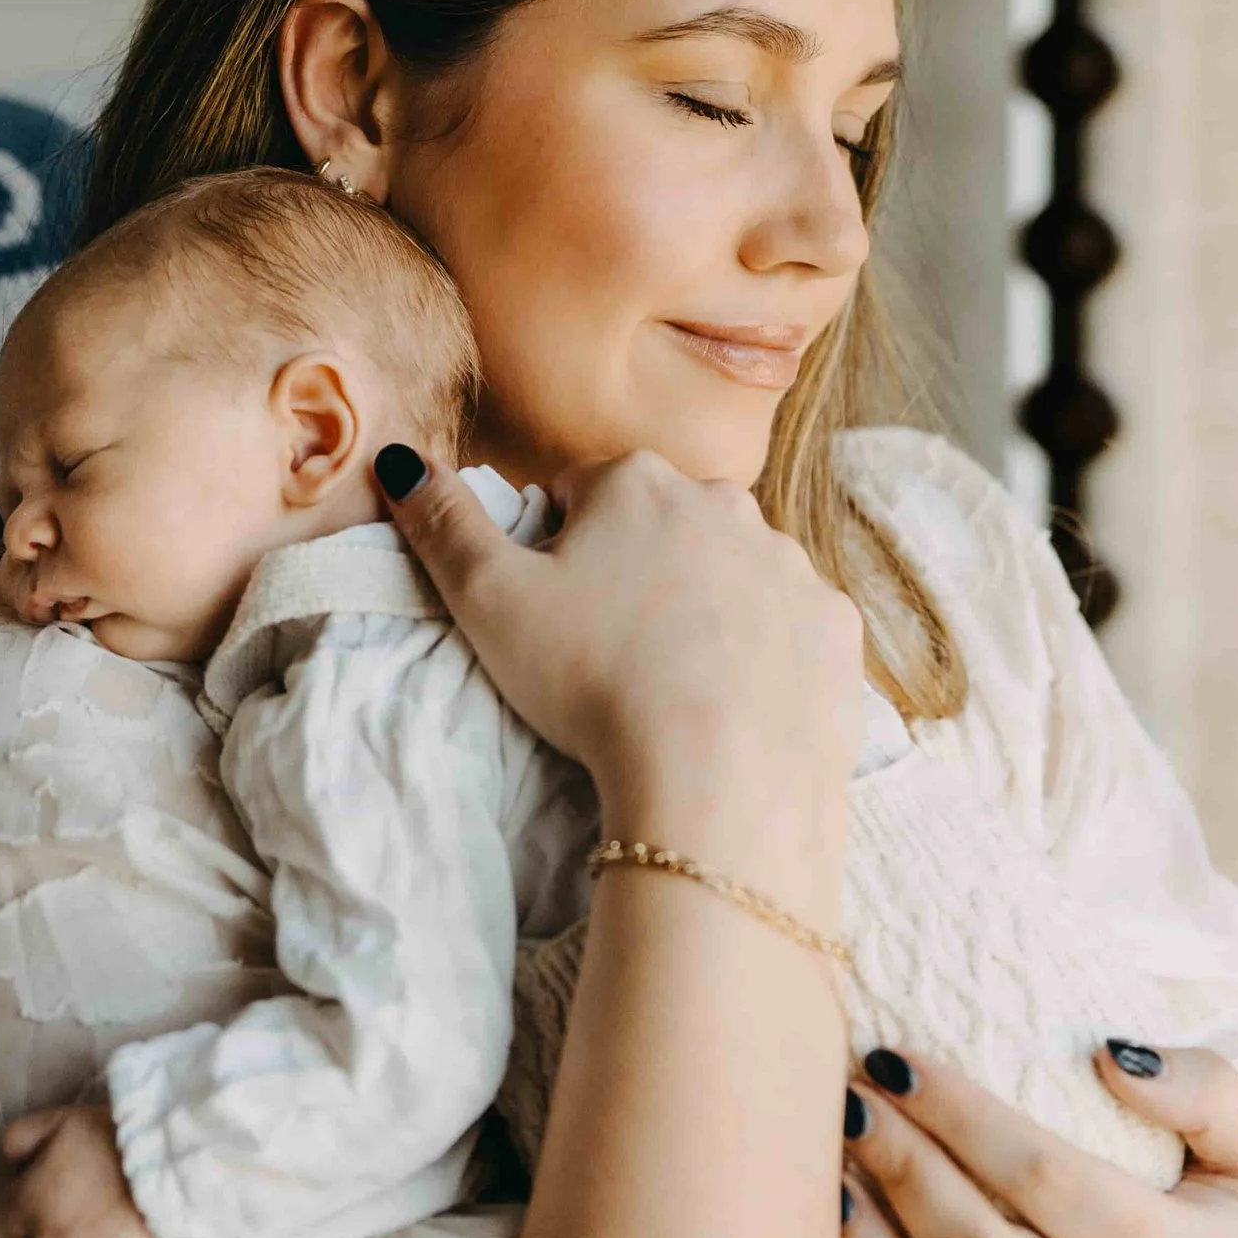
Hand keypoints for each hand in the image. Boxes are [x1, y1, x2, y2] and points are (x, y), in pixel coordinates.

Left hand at [0, 1104, 170, 1237]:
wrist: (161, 1162)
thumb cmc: (110, 1137)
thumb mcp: (56, 1121)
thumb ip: (19, 1139)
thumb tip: (9, 1164)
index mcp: (26, 1203)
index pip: (16, 1219)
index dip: (40, 1206)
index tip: (66, 1196)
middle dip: (65, 1229)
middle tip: (97, 1207)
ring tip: (118, 1229)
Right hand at [376, 446, 862, 879]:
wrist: (720, 778)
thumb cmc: (592, 680)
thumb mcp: (487, 601)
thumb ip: (442, 523)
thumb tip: (400, 459)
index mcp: (638, 481)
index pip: (579, 492)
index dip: (555, 552)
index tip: (553, 613)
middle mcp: (727, 503)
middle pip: (661, 525)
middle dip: (634, 572)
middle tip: (606, 654)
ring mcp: (792, 567)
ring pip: (729, 576)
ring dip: (701, 612)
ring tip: (669, 688)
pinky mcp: (836, 632)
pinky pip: (788, 631)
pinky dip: (761, 658)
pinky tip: (731, 708)